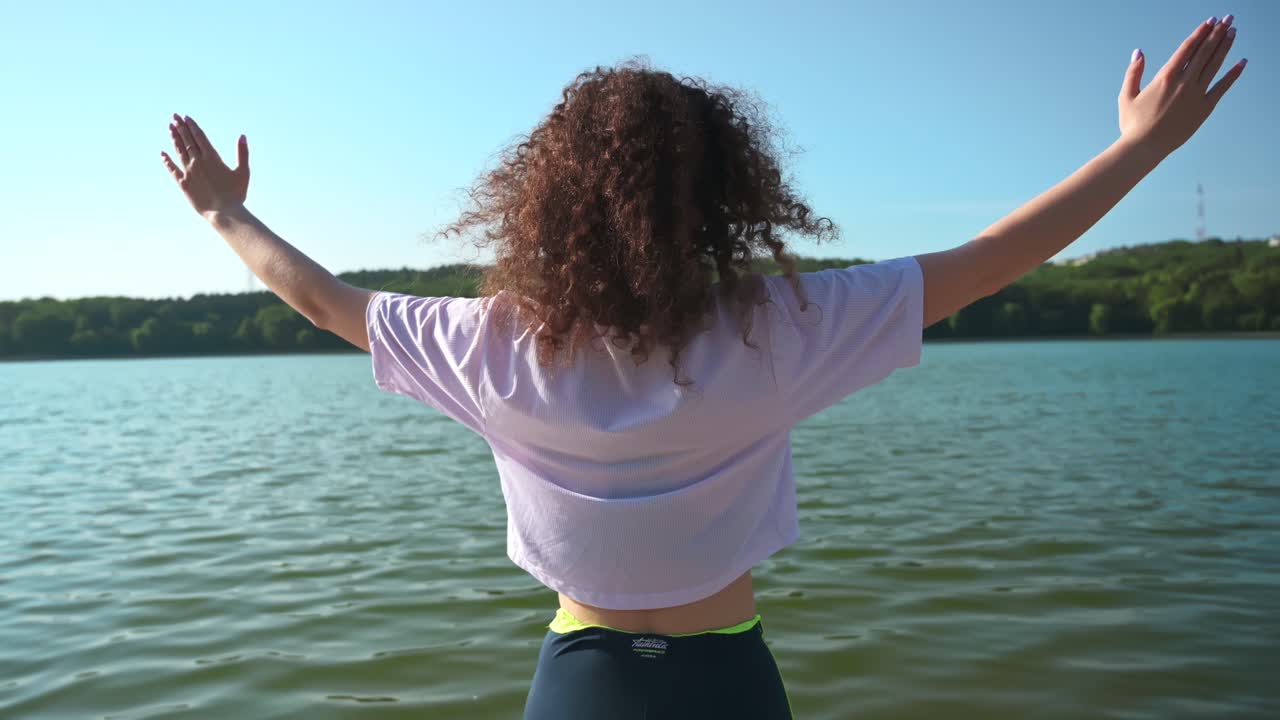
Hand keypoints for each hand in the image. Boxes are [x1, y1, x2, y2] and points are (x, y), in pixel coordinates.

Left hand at [161, 114, 249, 217]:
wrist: (224, 213)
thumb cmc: (236, 194)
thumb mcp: (243, 172)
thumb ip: (242, 153)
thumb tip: (242, 136)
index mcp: (212, 157)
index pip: (199, 136)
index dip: (192, 126)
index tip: (185, 117)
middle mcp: (198, 162)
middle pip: (187, 140)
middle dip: (180, 127)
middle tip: (174, 116)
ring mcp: (188, 172)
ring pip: (179, 151)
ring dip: (174, 139)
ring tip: (170, 128)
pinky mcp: (183, 184)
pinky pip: (172, 169)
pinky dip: (167, 161)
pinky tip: (162, 153)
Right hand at [1118, 15, 1245, 157]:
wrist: (1144, 148)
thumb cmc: (1132, 124)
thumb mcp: (1126, 96)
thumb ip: (1133, 72)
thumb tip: (1139, 52)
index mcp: (1165, 77)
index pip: (1188, 48)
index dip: (1200, 33)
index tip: (1211, 21)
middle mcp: (1184, 83)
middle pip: (1205, 52)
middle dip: (1217, 33)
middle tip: (1228, 19)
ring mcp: (1196, 95)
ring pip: (1214, 65)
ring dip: (1225, 47)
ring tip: (1233, 32)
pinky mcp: (1204, 109)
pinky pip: (1222, 87)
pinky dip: (1233, 74)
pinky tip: (1242, 62)